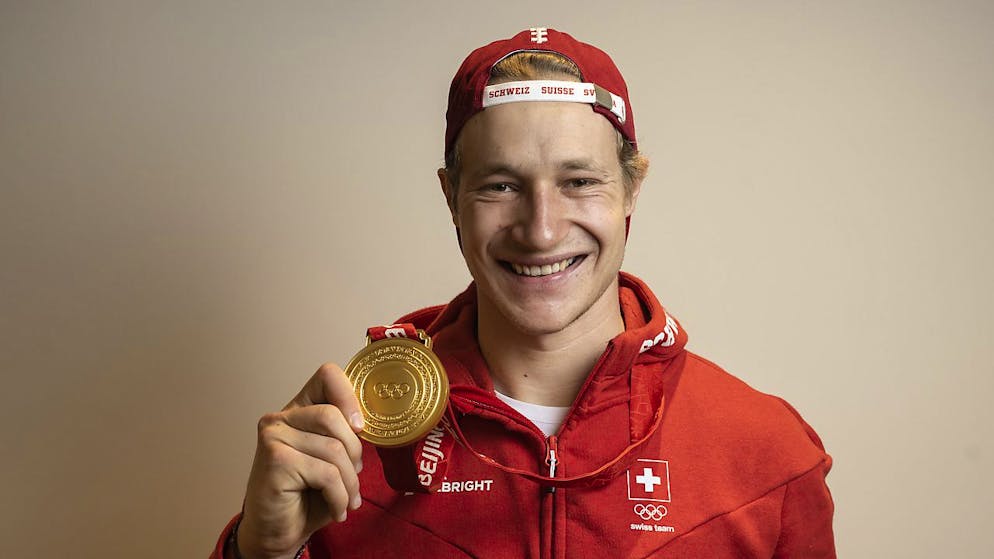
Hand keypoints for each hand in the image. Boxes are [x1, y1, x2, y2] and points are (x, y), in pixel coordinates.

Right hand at [236, 363, 364, 558]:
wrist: (277, 533)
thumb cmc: (306, 495)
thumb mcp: (332, 459)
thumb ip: (345, 435)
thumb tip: (368, 425)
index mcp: (298, 409)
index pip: (327, 375)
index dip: (350, 395)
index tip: (360, 426)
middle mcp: (280, 418)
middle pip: (334, 415)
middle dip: (354, 452)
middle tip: (354, 477)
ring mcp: (274, 437)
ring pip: (334, 449)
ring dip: (349, 482)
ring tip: (347, 499)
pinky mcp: (275, 460)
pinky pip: (326, 473)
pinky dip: (339, 496)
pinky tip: (336, 509)